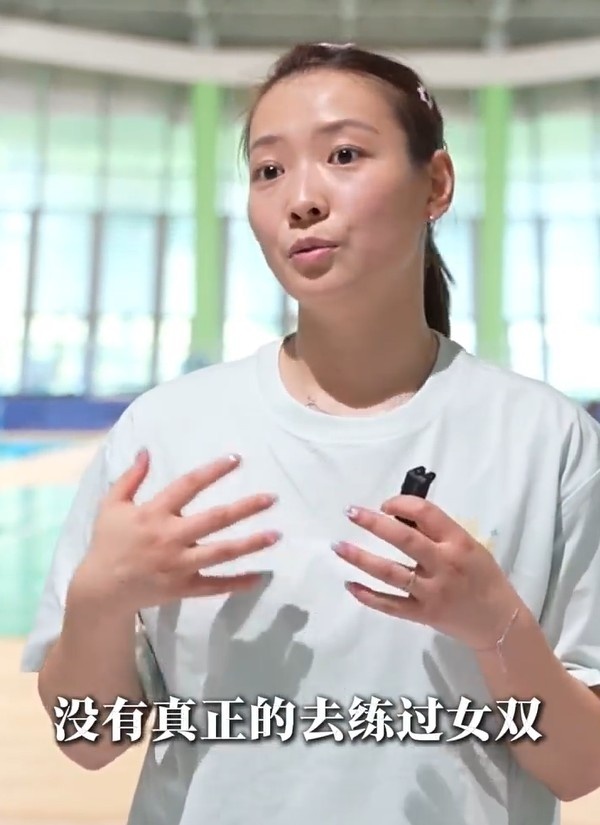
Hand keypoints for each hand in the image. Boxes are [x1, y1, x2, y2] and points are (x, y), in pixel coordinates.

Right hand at [72, 450, 279, 614]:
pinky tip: (260, 577)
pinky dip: (238, 583)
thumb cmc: (108, 543)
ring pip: (221, 553)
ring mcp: (179, 565)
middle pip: (214, 519)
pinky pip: (215, 586)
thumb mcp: (112, 505)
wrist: (101, 589)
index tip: (236, 459)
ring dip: (250, 544)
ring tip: (276, 534)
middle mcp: (170, 538)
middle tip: (271, 498)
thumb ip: (130, 478)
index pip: (188, 486)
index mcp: (154, 514)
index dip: (212, 471)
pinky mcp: (183, 588)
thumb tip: (146, 451)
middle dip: (245, 508)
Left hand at [333, 495, 521, 651]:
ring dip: (361, 558)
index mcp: (458, 542)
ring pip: (390, 572)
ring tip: (338, 546)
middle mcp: (443, 564)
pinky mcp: (422, 614)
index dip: (400, 504)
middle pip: (403, 539)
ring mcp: (431, 591)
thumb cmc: (482, 576)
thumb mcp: (468, 546)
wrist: (498, 622)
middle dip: (373, 523)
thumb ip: (438, 533)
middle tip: (350, 512)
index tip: (385, 505)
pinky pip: (390, 604)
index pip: (425, 513)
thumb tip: (398, 517)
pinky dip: (368, 595)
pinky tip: (350, 585)